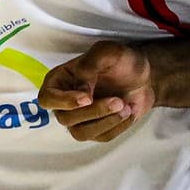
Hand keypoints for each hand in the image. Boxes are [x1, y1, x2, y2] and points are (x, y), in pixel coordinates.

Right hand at [40, 41, 156, 141]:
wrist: (142, 76)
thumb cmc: (121, 61)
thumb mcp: (106, 52)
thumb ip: (89, 67)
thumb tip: (81, 93)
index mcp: (59, 81)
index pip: (47, 99)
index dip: (64, 102)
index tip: (87, 99)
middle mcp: (64, 102)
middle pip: (65, 118)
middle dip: (94, 112)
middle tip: (118, 101)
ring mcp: (79, 118)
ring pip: (81, 133)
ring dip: (106, 121)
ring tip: (125, 106)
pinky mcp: (95, 130)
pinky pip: (101, 137)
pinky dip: (117, 126)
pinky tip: (127, 112)